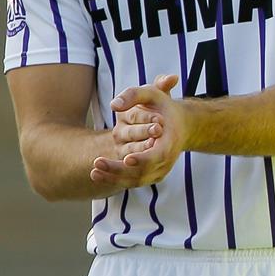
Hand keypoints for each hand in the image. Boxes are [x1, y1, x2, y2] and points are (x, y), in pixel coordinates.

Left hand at [91, 74, 182, 188]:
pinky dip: (114, 180)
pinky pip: (132, 182)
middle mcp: (167, 159)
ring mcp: (159, 169)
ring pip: (136, 180)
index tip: (127, 159)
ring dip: (114, 178)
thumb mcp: (151, 94)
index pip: (159, 155)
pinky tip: (96, 174)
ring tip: (94, 171)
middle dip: (120, 169)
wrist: (180, 124)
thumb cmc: (163, 107)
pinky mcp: (150, 175)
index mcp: (170, 140)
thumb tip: (115, 105)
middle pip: (144, 171)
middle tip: (98, 162)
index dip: (144, 159)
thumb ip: (133, 95)